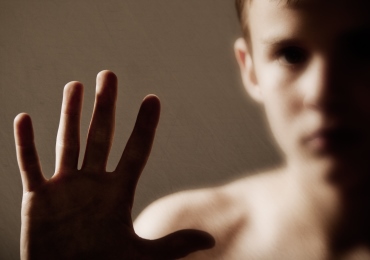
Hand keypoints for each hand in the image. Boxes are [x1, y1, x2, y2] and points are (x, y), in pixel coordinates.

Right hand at [14, 70, 214, 259]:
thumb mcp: (141, 257)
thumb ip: (174, 244)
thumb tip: (211, 238)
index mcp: (119, 191)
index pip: (136, 150)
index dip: (144, 125)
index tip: (153, 99)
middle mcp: (93, 182)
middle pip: (101, 136)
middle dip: (105, 106)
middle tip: (109, 76)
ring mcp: (65, 187)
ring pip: (69, 143)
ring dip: (70, 114)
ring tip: (75, 85)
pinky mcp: (37, 198)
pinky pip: (29, 166)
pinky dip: (25, 144)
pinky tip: (24, 119)